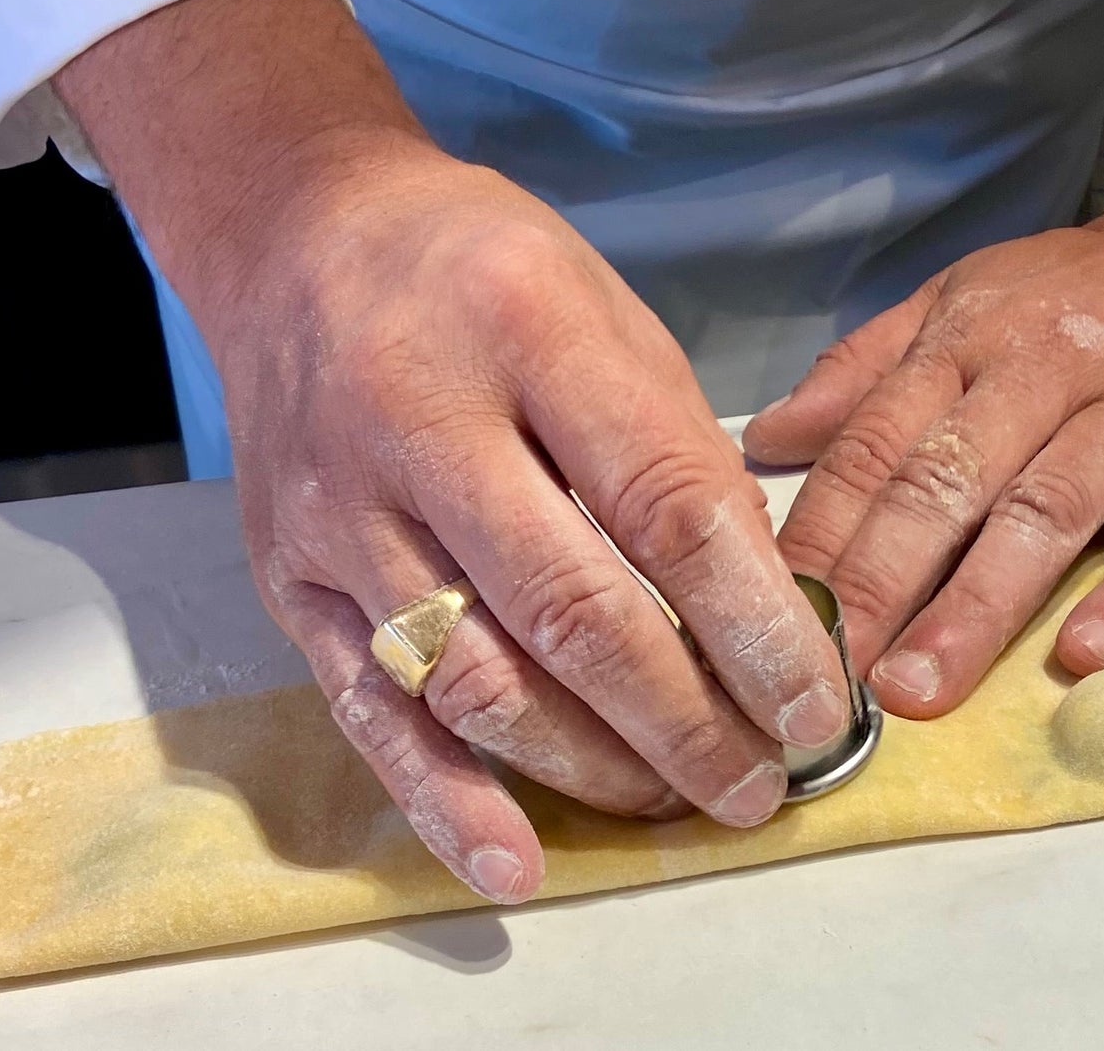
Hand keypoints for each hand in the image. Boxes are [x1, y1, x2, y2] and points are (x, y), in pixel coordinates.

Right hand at [59, 0, 849, 904]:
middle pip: (572, 612)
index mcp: (529, 329)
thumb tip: (761, 608)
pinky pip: (367, 708)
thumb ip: (677, 449)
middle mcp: (419, 421)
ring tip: (678, 801)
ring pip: (476, 677)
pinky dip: (442, 799)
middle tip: (761, 783)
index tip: (818, 704)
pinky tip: (516, 863)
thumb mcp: (608, 310)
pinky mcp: (285, 574)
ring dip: (592, 765)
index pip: (665, 506)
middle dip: (686, 720)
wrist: (297, 238)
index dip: (754, 625)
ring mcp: (340, 508)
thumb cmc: (483, 271)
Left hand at [743, 155, 1103, 717]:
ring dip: (977, 606)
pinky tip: (1088, 656)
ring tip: (920, 689)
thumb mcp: (970, 294)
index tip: (770, 617)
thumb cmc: (1097, 287)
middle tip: (826, 678)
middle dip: (876, 585)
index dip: (820, 535)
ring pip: (1046, 510)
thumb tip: (770, 438)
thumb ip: (869, 367)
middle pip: (944, 484)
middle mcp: (1045, 368)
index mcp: (971, 338)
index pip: (875, 445)